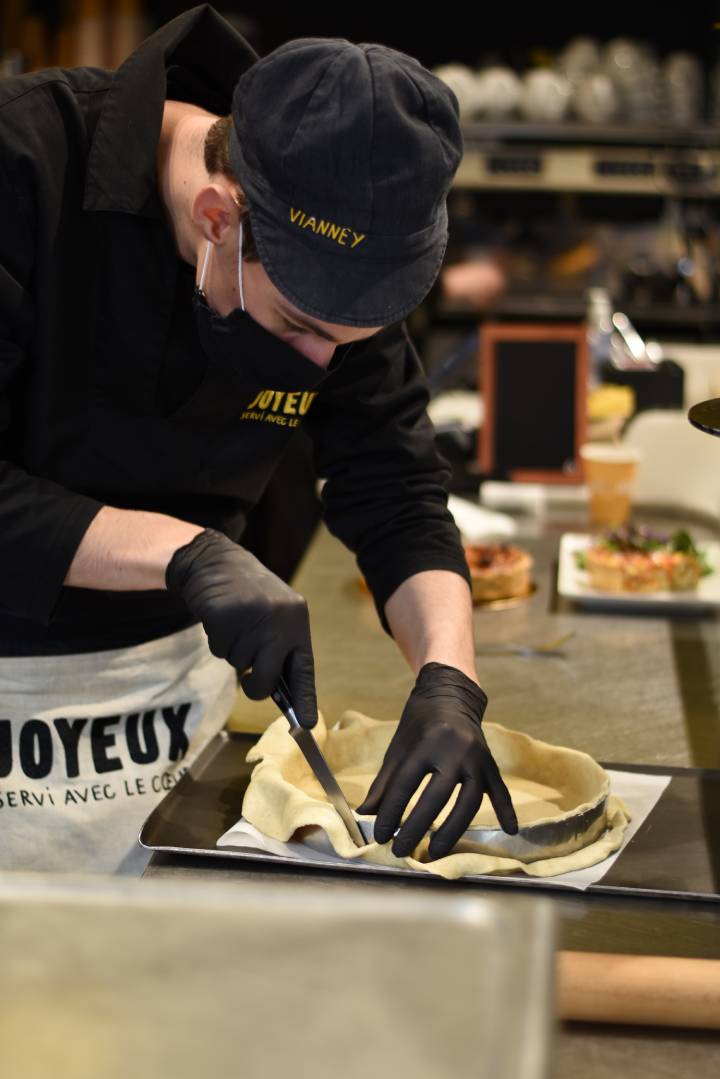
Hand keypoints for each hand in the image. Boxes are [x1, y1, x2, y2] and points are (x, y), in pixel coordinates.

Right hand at [165, 528, 316, 727]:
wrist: (215, 562)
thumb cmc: (247, 596)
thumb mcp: (274, 615)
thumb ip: (279, 648)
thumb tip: (280, 693)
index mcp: (297, 620)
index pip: (304, 668)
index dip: (304, 698)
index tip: (307, 724)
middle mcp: (280, 619)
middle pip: (268, 678)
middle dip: (255, 684)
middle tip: (249, 676)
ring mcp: (253, 617)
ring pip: (240, 665)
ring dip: (233, 652)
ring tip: (235, 625)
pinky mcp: (225, 616)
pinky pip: (220, 650)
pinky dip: (217, 641)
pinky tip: (221, 619)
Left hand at [356, 661, 517, 858]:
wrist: (451, 694)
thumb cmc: (419, 722)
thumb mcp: (398, 747)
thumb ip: (384, 782)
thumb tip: (366, 813)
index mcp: (426, 743)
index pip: (406, 785)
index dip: (390, 813)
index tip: (380, 836)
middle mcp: (455, 750)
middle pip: (436, 798)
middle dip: (416, 828)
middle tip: (401, 850)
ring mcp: (477, 758)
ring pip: (469, 802)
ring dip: (452, 831)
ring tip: (435, 851)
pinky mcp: (491, 763)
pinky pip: (500, 790)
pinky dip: (506, 810)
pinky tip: (509, 831)